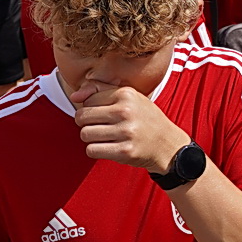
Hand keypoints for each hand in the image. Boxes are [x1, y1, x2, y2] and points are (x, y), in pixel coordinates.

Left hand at [69, 82, 191, 173]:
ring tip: (104, 137)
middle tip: (99, 126)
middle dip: (86, 123)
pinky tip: (107, 147)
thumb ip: (100, 89)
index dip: (91, 108)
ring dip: (91, 138)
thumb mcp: (129, 97)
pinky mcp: (124, 151)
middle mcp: (126, 111)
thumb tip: (74, 96)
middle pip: (82, 117)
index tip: (104, 114)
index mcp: (126, 94)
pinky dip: (95, 150)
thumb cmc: (144, 119)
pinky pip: (92, 150)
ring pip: (85, 134)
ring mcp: (126, 132)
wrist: (167, 144)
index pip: (88, 99)